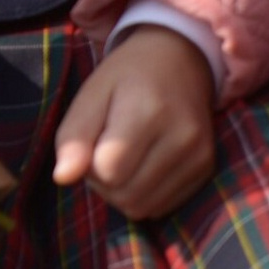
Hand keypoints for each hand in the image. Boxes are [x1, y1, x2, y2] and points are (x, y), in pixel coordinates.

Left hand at [54, 27, 216, 219]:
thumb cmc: (127, 76)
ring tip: (123, 157)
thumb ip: (73, 135)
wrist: (179, 61)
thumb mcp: (92, 93)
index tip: (92, 140)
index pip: (108, 170)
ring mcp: (199, 156)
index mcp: (148, 110)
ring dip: (121, 191)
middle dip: (103, 181)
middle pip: (125, 195)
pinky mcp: (206, 170)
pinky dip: (143, 194)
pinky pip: (161, 207)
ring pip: (142, 207)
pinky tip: (142, 165)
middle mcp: (181, 137)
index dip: (89, 164)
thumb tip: (62, 177)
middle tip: (103, 149)